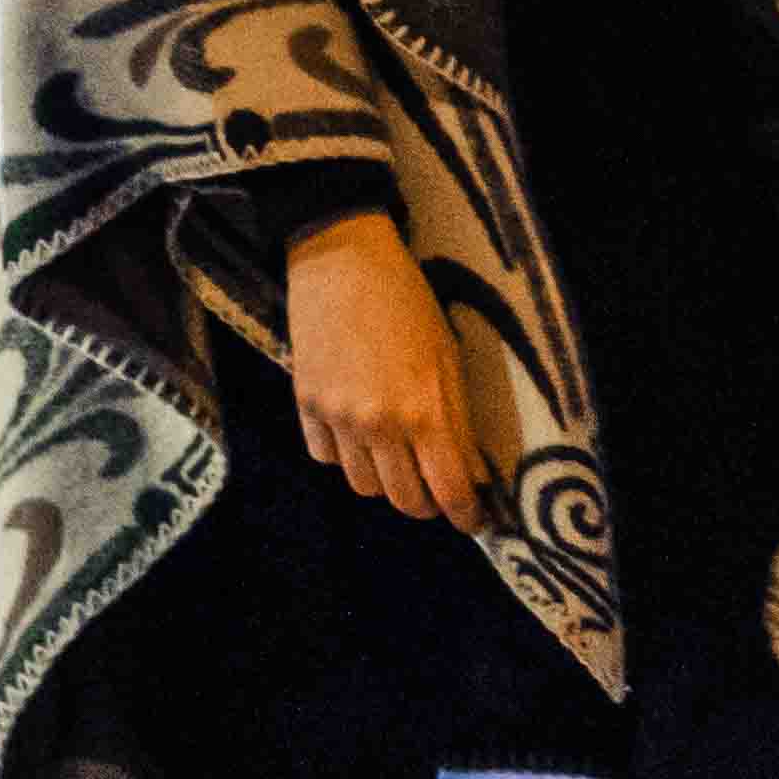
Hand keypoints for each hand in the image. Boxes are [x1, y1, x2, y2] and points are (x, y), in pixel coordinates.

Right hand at [278, 209, 489, 529]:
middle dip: (428, 503)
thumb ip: (459, 421)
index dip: (467, 515)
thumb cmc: (407, 300)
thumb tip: (472, 475)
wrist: (341, 258)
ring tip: (396, 457)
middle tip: (437, 487)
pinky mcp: (305, 403)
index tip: (474, 520)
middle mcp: (379, 423)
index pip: (450, 491)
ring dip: (385, 481)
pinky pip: (326, 456)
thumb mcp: (448, 357)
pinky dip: (345, 455)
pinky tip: (357, 431)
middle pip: (405, 500)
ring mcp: (337, 416)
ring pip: (364, 486)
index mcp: (424, 410)